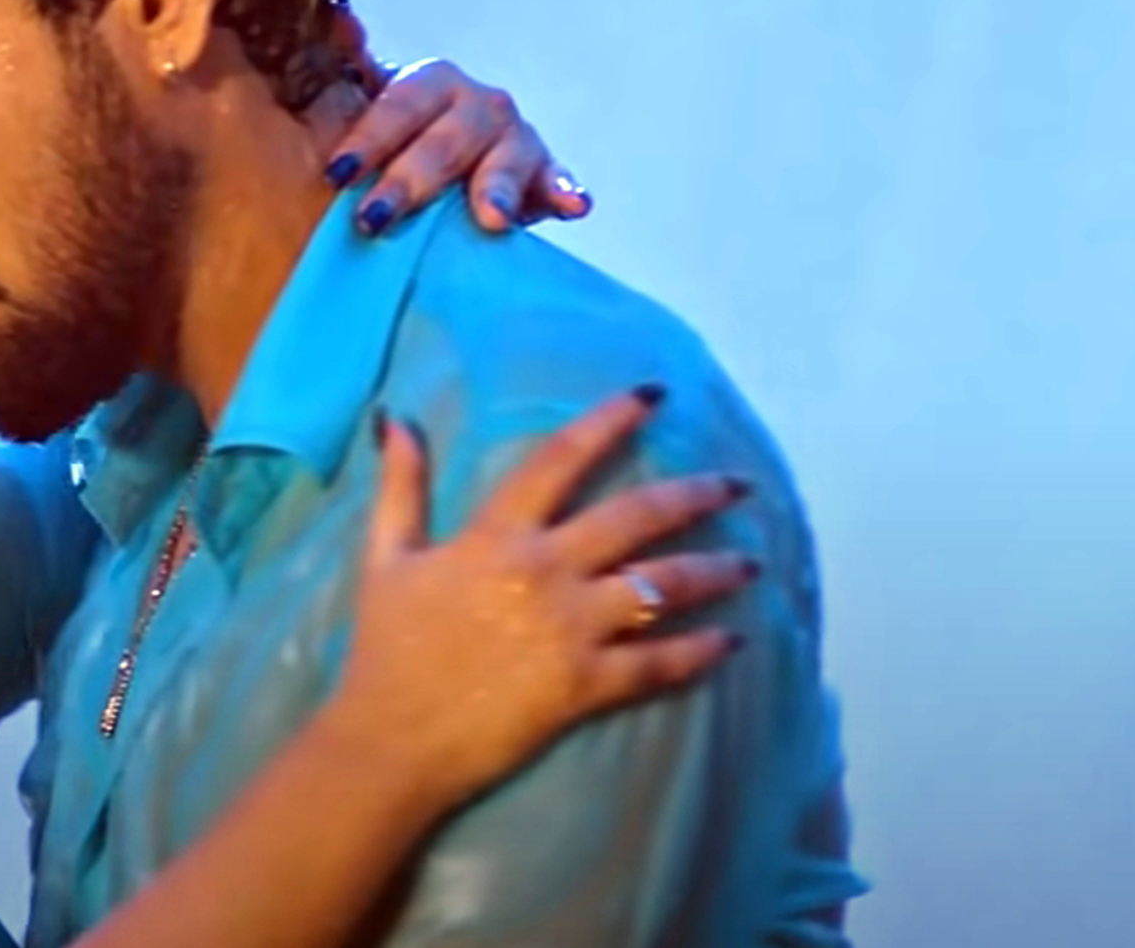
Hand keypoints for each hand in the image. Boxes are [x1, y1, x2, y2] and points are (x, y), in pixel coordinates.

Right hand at [315, 388, 752, 808]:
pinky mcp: (590, 684)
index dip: (608, 421)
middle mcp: (546, 572)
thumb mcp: (384, 557)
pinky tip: (731, 641)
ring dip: (715, 570)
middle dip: (695, 494)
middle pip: (636, 517)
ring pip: (664, 586)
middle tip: (736, 485)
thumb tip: (397, 420)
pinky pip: (661, 661)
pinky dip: (702, 651)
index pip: (560, 460)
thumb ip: (401, 488)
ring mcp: (574, 629)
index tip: (652, 396)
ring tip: (749, 563)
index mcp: (497, 536)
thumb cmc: (387, 648)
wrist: (394, 738)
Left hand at [323, 59, 591, 234]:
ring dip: (497, 186)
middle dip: (411, 180)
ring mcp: (514, 140)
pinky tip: (573, 206)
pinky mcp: (544, 177)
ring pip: (507, 157)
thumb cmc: (391, 149)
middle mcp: (477, 104)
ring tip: (492, 218)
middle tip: (375, 219)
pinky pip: (556, 181)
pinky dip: (564, 192)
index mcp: (431, 84)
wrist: (436, 185)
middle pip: (447, 139)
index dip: (368, 138)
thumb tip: (338, 17)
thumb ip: (347, 67)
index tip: (337, 173)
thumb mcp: (360, 109)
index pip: (400, 105)